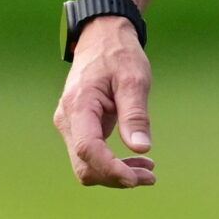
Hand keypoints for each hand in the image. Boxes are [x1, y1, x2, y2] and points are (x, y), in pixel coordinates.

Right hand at [53, 18, 155, 186]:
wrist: (102, 39)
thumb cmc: (118, 55)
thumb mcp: (134, 79)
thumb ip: (135, 114)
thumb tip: (142, 148)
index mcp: (79, 105)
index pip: (88, 149)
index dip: (111, 169)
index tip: (136, 179)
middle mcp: (68, 119)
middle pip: (85, 165)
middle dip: (116, 177)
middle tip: (150, 177)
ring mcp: (70, 126)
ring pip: (87, 165)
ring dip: (116, 174)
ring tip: (148, 172)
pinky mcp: (78, 128)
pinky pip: (91, 155)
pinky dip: (112, 164)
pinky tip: (137, 161)